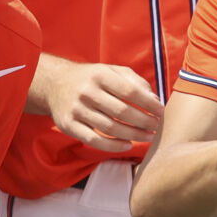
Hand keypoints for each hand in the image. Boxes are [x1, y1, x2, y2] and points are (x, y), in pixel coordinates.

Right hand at [33, 58, 162, 152]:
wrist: (55, 84)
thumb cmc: (92, 78)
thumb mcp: (111, 71)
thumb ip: (135, 81)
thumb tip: (155, 100)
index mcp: (100, 75)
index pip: (130, 92)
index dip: (149, 104)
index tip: (161, 111)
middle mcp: (87, 92)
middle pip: (122, 112)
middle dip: (144, 121)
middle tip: (157, 126)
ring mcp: (76, 110)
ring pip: (110, 128)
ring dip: (134, 135)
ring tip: (148, 137)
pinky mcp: (68, 126)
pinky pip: (94, 141)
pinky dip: (113, 146)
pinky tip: (128, 145)